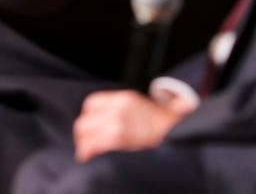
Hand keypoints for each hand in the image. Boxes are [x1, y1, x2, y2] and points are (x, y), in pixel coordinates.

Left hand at [73, 89, 195, 161]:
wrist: (174, 129)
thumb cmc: (155, 123)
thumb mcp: (136, 106)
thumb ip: (116, 109)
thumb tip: (98, 124)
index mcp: (122, 98)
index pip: (91, 104)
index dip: (87, 118)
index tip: (87, 130)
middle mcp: (117, 107)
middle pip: (86, 119)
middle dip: (81, 134)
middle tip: (83, 144)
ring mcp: (118, 121)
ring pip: (87, 131)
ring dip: (83, 144)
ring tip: (85, 152)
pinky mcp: (120, 136)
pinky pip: (96, 142)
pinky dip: (88, 150)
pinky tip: (88, 156)